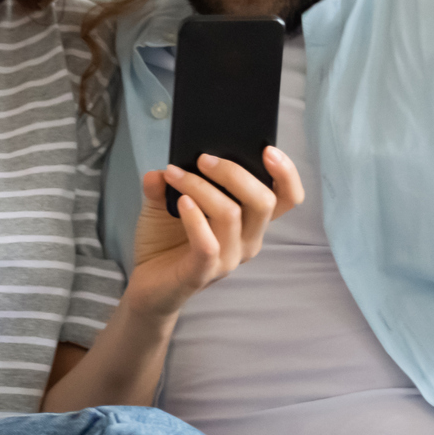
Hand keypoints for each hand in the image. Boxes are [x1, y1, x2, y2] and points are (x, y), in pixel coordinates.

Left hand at [124, 149, 303, 318]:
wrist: (147, 284)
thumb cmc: (165, 241)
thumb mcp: (165, 202)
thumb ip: (167, 183)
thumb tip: (160, 170)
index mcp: (249, 221)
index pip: (286, 199)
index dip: (286, 175)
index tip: (268, 150)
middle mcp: (247, 240)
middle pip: (263, 201)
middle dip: (234, 172)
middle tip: (203, 158)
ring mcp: (228, 259)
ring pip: (231, 214)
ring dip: (201, 187)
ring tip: (174, 174)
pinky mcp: (203, 273)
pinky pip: (208, 244)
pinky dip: (195, 218)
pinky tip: (181, 202)